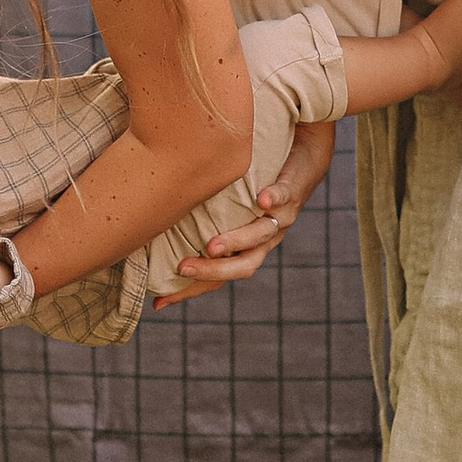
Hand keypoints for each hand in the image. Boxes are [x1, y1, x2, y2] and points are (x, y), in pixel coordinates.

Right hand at [161, 117, 335, 296]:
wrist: (304, 160)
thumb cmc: (258, 186)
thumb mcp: (229, 209)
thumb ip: (203, 222)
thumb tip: (157, 226)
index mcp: (248, 249)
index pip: (219, 278)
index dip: (191, 290)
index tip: (160, 301)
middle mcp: (265, 240)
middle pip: (243, 266)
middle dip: (212, 271)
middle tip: (182, 269)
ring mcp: (279, 218)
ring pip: (260, 236)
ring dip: (236, 242)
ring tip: (211, 246)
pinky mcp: (291, 191)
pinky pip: (283, 197)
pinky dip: (273, 199)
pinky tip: (261, 199)